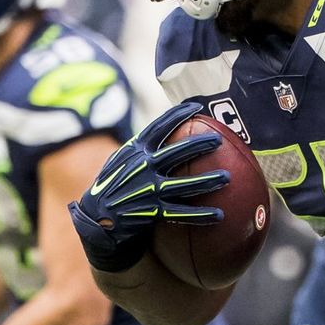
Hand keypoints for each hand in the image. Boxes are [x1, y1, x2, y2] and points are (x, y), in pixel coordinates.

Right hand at [70, 100, 230, 272]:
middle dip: (198, 145)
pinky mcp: (151, 211)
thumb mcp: (122, 160)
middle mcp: (142, 168)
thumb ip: (142, 148)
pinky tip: (219, 215)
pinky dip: (200, 215)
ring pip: (182, 185)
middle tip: (219, 139)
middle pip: (175, 153)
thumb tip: (168, 134)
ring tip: (227, 177)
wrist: (97, 217)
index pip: (159, 127)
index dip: (178, 115)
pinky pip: (181, 213)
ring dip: (206, 181)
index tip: (197, 107)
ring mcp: (147, 190)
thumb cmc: (114, 185)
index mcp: (135, 151)